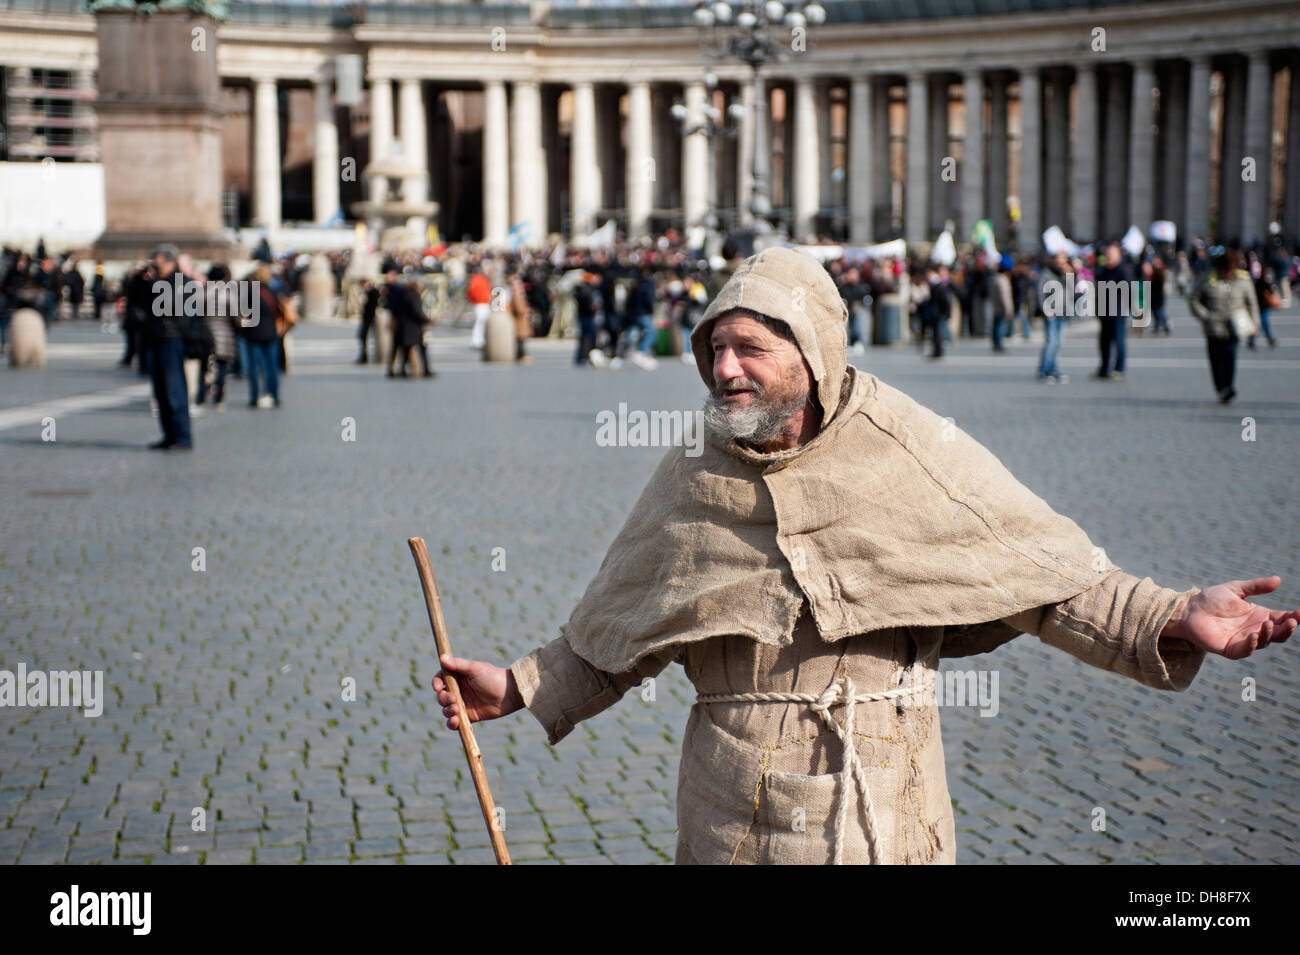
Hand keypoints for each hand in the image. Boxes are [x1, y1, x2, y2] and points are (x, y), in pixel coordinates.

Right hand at [431, 653, 522, 729]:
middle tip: (454, 699)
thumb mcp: (475, 669)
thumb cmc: (493, 677)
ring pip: (446, 710)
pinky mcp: (469, 717)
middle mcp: (459, 690)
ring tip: (457, 710)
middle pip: (441, 696)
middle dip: (443, 699)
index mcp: (459, 677)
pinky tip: (456, 721)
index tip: (438, 687)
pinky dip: (451, 723)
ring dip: (447, 711)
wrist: (510, 694)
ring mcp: (463, 704)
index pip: (440, 679)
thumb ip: (458, 664)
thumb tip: (442, 657)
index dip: (436, 683)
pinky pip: (455, 722)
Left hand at [1163, 577, 1298, 658]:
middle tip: (1292, 621)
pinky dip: (1251, 645)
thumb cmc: (1212, 599)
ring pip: (1264, 642)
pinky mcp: (1230, 649)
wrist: (1189, 609)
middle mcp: (1255, 630)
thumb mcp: (1236, 589)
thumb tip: (1278, 579)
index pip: (1282, 619)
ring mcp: (1244, 640)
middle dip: (1287, 629)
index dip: (1294, 617)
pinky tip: (1253, 635)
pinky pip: (1245, 650)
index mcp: (1259, 616)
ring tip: (1268, 623)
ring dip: (1269, 634)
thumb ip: (1256, 586)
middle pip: (1278, 634)